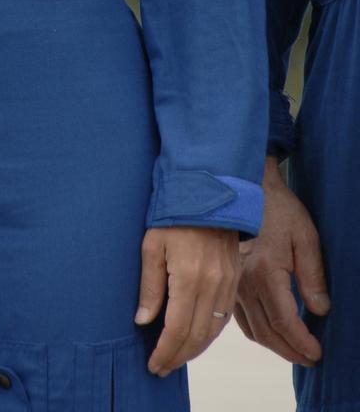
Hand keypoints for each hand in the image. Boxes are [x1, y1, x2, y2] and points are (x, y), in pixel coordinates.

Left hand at [135, 225, 239, 375]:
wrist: (208, 190)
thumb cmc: (174, 214)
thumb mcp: (152, 245)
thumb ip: (150, 286)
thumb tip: (144, 321)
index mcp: (190, 278)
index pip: (177, 329)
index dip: (165, 352)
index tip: (153, 365)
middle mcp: (213, 285)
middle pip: (197, 336)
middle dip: (178, 356)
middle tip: (162, 367)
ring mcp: (227, 282)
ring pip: (213, 330)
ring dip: (195, 348)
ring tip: (176, 357)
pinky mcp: (235, 278)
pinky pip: (224, 316)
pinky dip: (210, 333)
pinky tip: (197, 337)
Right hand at [234, 156, 328, 365]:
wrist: (245, 188)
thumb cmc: (277, 209)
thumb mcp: (305, 237)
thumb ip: (313, 277)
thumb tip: (319, 311)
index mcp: (265, 273)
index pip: (285, 322)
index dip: (303, 343)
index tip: (317, 353)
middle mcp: (244, 283)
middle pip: (267, 333)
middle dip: (290, 352)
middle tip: (309, 358)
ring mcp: (232, 284)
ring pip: (252, 329)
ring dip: (274, 346)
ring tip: (294, 351)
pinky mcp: (227, 281)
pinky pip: (239, 318)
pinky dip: (257, 332)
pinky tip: (270, 332)